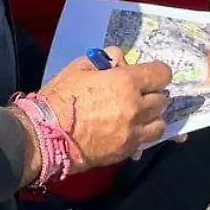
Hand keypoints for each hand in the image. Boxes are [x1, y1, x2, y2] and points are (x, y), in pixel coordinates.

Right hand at [37, 49, 172, 169]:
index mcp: (125, 82)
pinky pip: (146, 142)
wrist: (47, 135)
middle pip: (162, 100)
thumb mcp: (79, 68)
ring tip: (137, 116)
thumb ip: (104, 59)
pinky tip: (129, 132)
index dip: (157, 72)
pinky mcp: (126, 151)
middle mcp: (135, 107)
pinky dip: (142, 136)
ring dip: (152, 118)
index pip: (162, 74)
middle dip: (152, 95)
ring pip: (159, 124)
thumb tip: (119, 58)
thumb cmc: (60, 98)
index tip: (150, 75)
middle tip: (139, 95)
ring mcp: (133, 132)